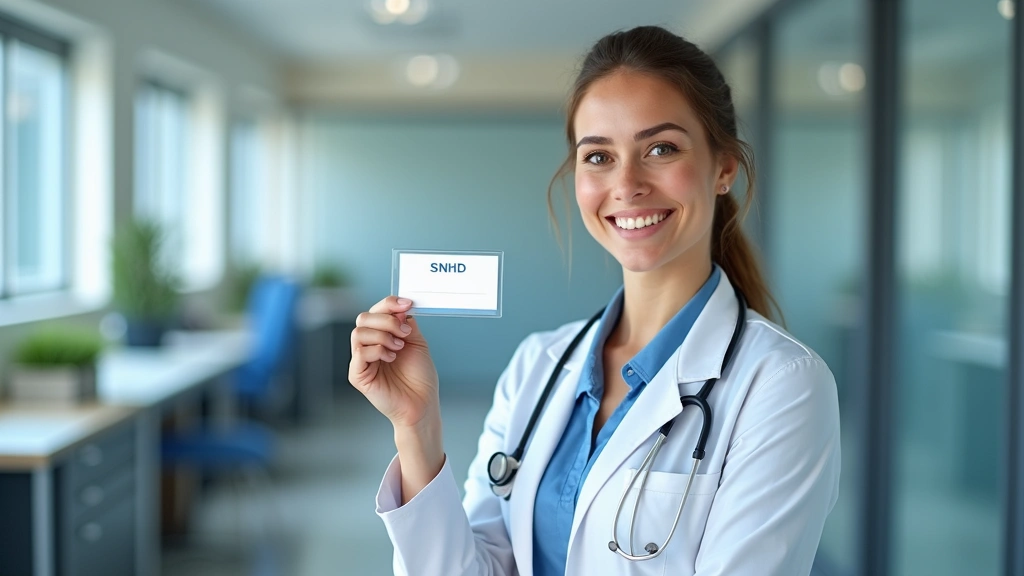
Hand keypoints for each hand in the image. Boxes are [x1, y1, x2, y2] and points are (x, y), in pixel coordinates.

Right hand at [349, 296, 439, 429]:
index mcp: (381, 336)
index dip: (389, 304)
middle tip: (404, 332)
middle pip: (363, 318)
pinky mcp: (358, 374)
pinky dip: (378, 350)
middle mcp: (368, 346)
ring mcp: (361, 360)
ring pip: (359, 332)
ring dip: (383, 335)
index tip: (407, 304)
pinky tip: (391, 358)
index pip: (375, 312)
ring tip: (399, 348)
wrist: (422, 403)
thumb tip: (399, 308)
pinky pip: (360, 352)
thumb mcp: (416, 342)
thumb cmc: (419, 377)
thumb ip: (406, 324)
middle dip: (387, 319)